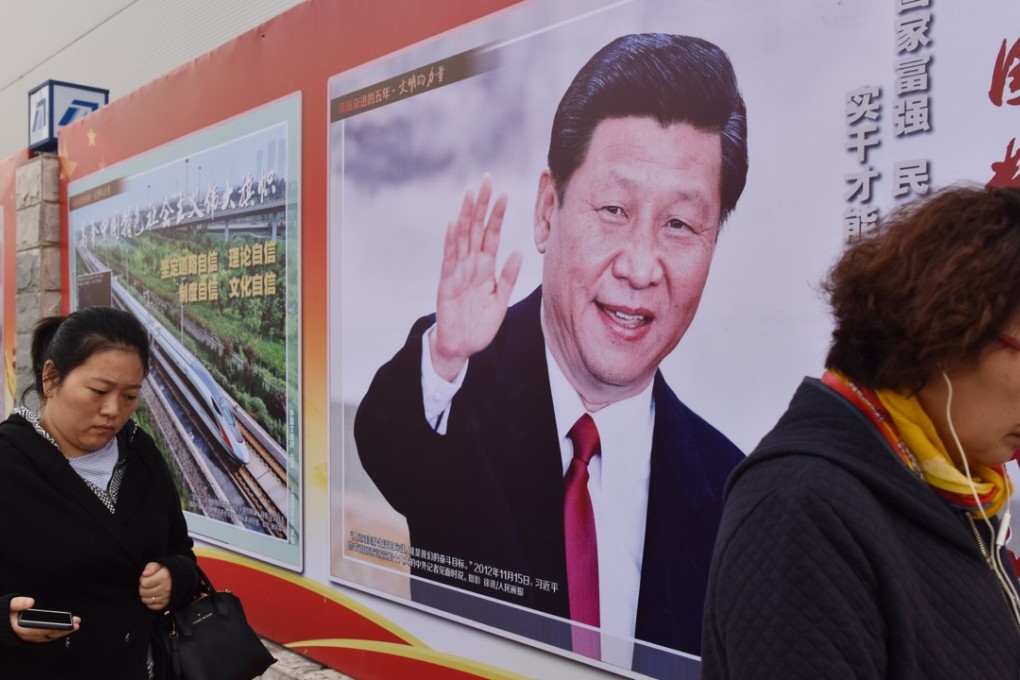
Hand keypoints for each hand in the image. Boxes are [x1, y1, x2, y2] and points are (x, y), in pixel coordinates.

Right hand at [9, 596, 78, 642]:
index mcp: (21, 629)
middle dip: (63, 630)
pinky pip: (48, 637)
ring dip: (63, 632)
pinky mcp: (34, 637)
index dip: (52, 628)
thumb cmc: (7, 613)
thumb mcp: (10, 605)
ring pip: (49, 637)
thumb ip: (19, 603)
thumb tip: (31, 602)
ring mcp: (31, 638)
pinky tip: (68, 628)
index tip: (64, 624)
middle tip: (76, 624)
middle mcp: (27, 636)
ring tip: (76, 625)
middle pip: (47, 635)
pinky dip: (58, 634)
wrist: (2, 623)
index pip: (39, 630)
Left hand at [139, 562, 171, 610]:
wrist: (179, 578)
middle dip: (143, 587)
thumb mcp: (159, 565)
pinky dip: (150, 602)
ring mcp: (166, 597)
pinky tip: (153, 595)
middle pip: (143, 592)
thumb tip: (144, 574)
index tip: (147, 577)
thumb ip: (150, 567)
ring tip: (151, 589)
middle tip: (148, 583)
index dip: (143, 579)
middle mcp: (166, 588)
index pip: (144, 583)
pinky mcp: (165, 604)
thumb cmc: (166, 571)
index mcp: (164, 577)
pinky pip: (151, 606)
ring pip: (145, 600)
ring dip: (145, 595)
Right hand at [432, 174, 522, 380]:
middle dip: (481, 205)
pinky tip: (452, 225)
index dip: (497, 215)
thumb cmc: (480, 325)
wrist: (460, 347)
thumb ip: (508, 278)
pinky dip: (450, 243)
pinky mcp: (446, 284)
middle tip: (486, 180)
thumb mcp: (501, 301)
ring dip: (465, 216)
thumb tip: (520, 253)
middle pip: (476, 229)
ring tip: (470, 194)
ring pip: (461, 238)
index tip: (504, 193)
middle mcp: (471, 265)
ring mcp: (457, 273)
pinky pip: (448, 261)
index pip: (492, 235)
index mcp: (485, 268)